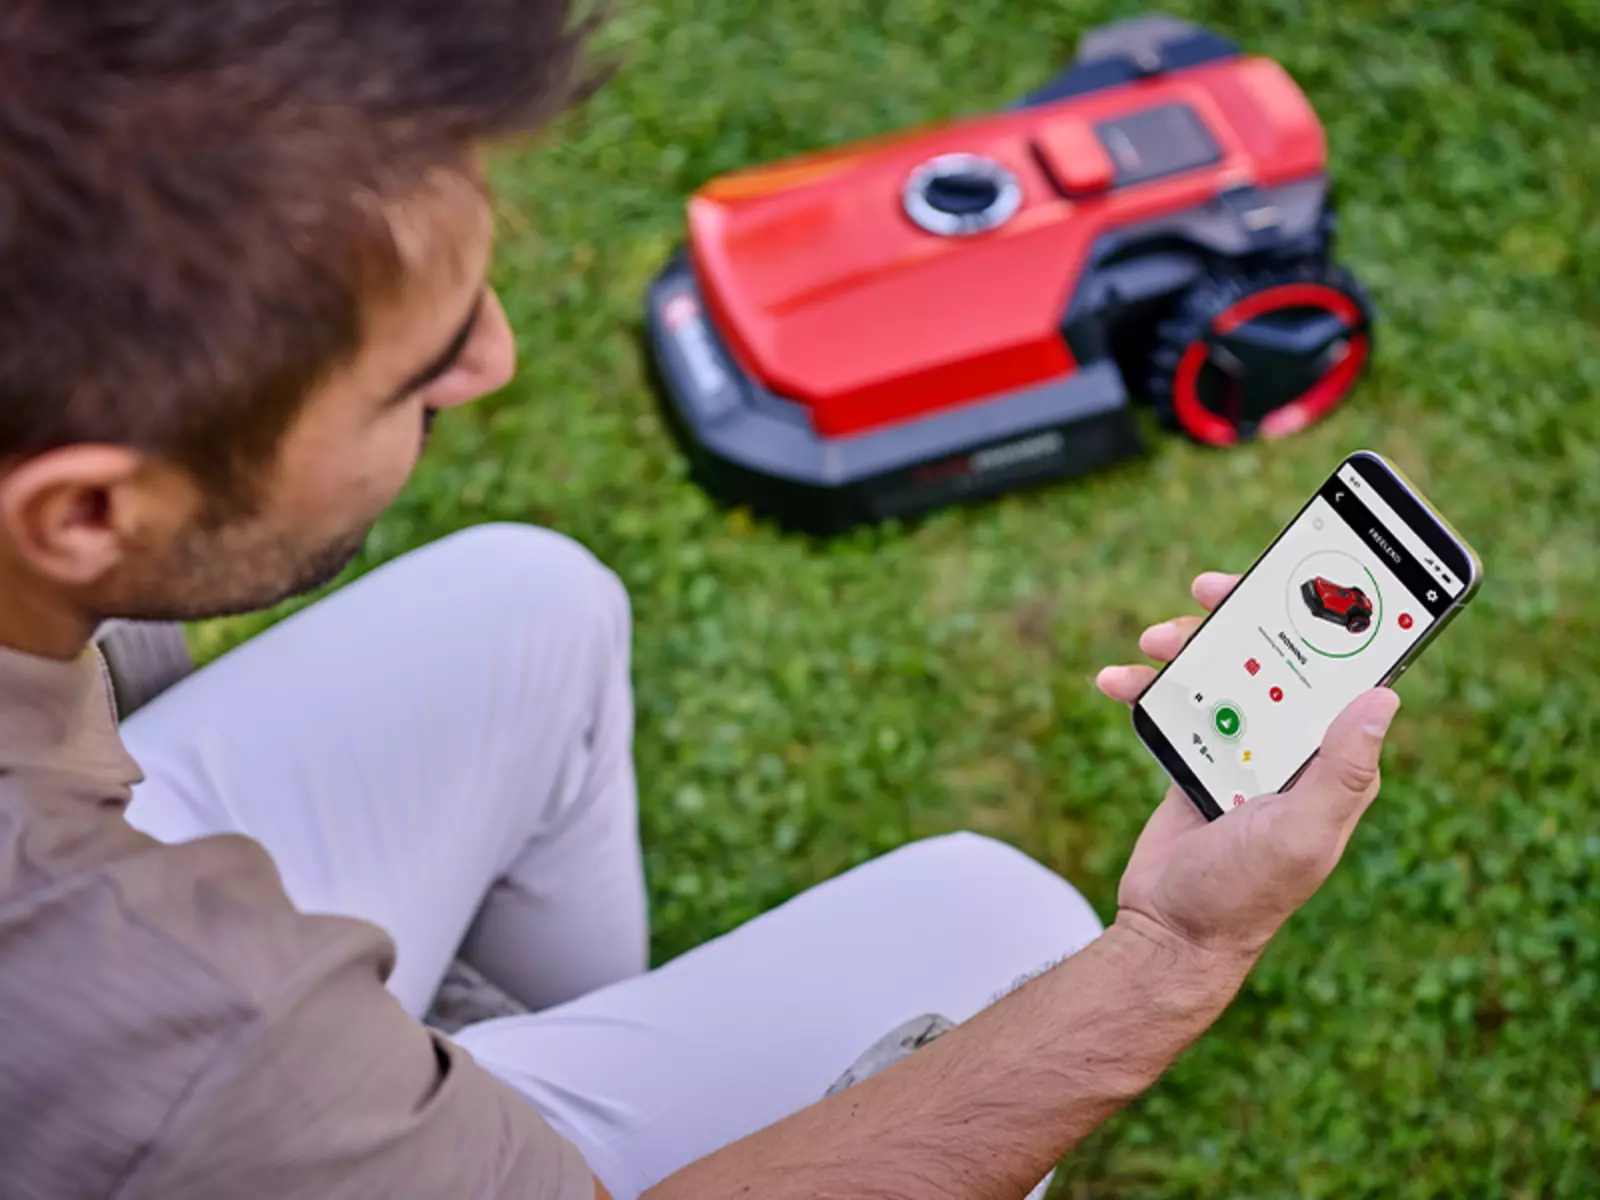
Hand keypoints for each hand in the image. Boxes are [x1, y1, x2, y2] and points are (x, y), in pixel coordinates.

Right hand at [1096, 572, 1400, 965]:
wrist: (1171, 932)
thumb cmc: (1245, 893)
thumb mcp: (1301, 832)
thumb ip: (1341, 770)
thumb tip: (1385, 698)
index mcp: (1332, 761)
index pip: (1338, 674)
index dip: (1321, 623)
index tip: (1290, 585)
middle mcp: (1292, 749)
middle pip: (1272, 661)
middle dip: (1238, 621)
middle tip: (1205, 593)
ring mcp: (1243, 751)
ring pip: (1219, 674)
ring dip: (1184, 650)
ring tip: (1151, 642)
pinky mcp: (1197, 758)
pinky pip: (1176, 705)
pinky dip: (1145, 688)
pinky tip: (1116, 680)